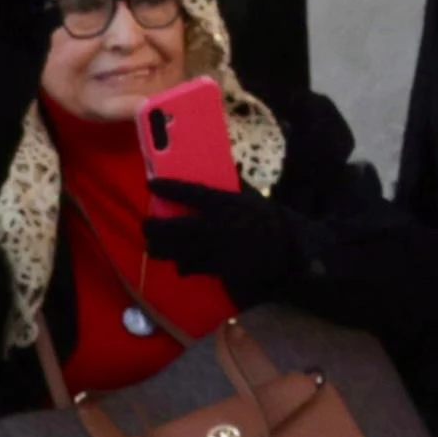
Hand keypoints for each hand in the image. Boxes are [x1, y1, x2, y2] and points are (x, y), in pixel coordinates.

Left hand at [139, 177, 309, 303]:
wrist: (290, 250)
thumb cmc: (272, 220)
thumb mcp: (254, 198)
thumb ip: (235, 187)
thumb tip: (224, 169)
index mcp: (223, 204)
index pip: (187, 193)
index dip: (167, 188)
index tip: (151, 185)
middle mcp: (213, 226)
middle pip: (169, 227)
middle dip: (152, 226)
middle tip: (147, 224)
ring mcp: (212, 248)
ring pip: (172, 250)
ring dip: (159, 248)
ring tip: (154, 245)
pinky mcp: (216, 267)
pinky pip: (189, 266)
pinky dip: (182, 265)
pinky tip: (180, 262)